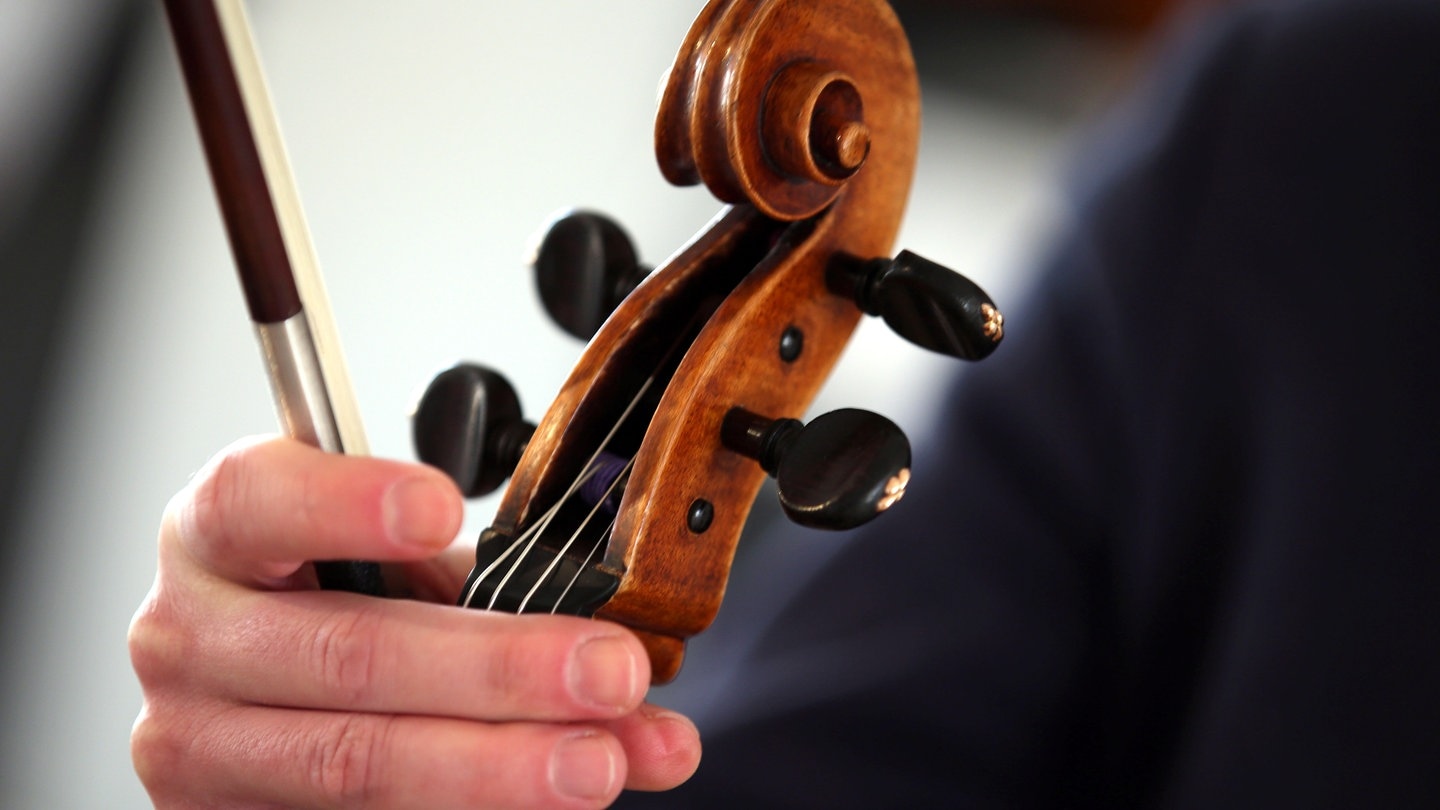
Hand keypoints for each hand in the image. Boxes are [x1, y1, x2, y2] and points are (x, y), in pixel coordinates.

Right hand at [129, 437, 700, 807]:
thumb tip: (630, 664)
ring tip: (597, 762)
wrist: (246, 699)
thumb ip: (493, 600)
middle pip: (347, 651)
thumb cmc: (329, 604)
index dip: (348, 503)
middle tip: (608, 673)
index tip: (441, 508)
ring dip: (494, 765)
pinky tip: (539, 805)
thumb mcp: (396, 575)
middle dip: (497, 668)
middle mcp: (190, 634)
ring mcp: (197, 743)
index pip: (257, 500)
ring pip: (353, 760)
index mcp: (220, 532)